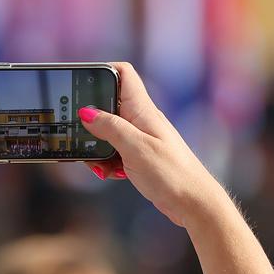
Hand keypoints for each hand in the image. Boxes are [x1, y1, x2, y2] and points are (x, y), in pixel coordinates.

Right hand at [78, 62, 230, 230]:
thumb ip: (110, 127)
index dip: (102, 71)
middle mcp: (141, 119)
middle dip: (90, 122)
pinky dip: (107, 162)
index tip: (81, 83)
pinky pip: (114, 151)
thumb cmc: (172, 174)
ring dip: (98, 148)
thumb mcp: (135, 148)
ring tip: (100, 165)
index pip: (123, 73)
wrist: (193, 203)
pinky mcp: (139, 155)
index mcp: (142, 110)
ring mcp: (140, 137)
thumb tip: (86, 112)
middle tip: (83, 139)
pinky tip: (111, 173)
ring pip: (107, 133)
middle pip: (107, 106)